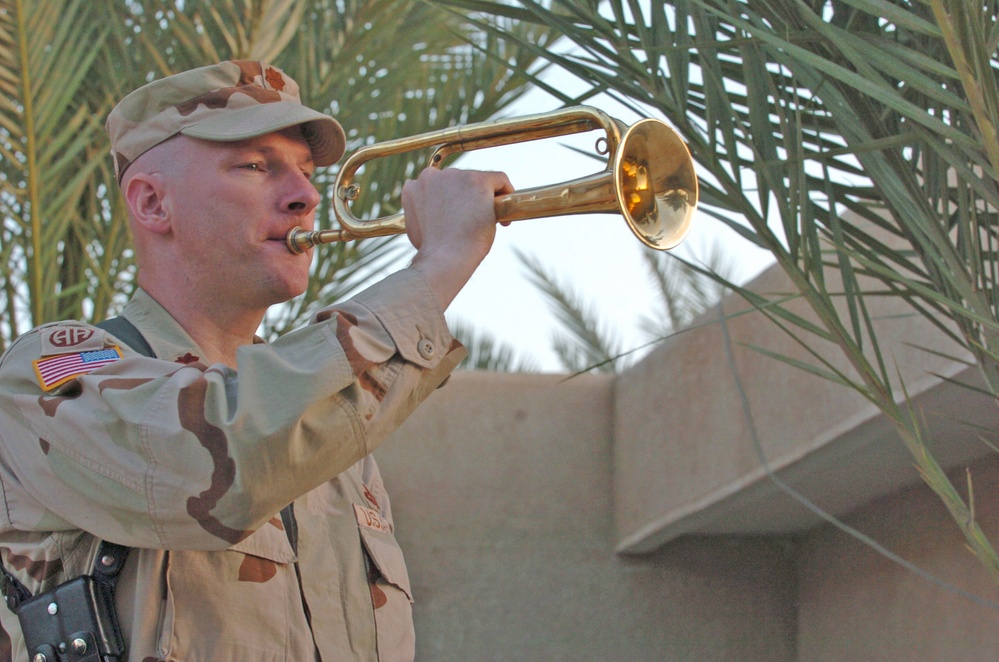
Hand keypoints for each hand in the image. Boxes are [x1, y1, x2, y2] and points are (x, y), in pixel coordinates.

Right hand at [402, 166, 513, 309]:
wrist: (445, 258)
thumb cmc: (433, 252)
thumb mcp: (420, 228)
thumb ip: (427, 214)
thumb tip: (439, 217)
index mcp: (415, 187)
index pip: (439, 187)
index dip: (452, 202)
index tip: (459, 218)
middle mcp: (431, 176)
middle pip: (458, 182)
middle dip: (467, 199)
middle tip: (475, 221)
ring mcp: (455, 176)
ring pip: (477, 181)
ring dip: (484, 199)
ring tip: (487, 222)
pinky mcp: (478, 180)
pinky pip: (499, 179)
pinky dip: (506, 191)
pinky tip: (506, 210)